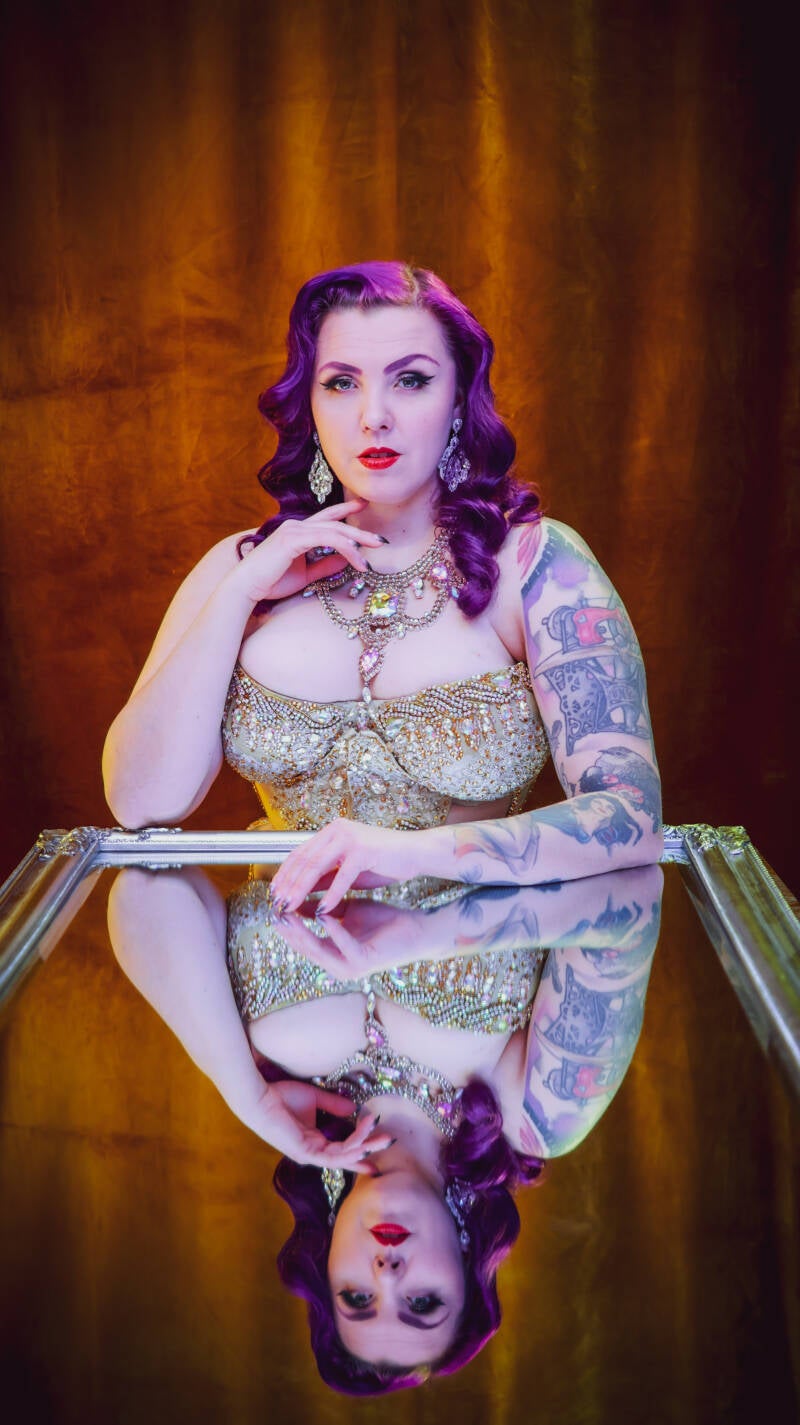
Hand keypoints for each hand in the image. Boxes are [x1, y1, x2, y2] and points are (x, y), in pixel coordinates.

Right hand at [229, 500, 387, 604]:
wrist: (246, 587)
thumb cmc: (271, 582)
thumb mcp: (306, 573)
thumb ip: (326, 565)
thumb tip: (348, 559)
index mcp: (298, 532)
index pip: (326, 518)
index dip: (345, 510)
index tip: (363, 506)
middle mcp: (296, 526)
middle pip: (334, 523)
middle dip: (359, 531)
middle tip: (381, 539)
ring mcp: (294, 530)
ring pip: (333, 530)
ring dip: (357, 540)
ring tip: (374, 551)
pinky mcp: (293, 539)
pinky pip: (326, 539)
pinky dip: (344, 546)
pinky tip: (357, 557)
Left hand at [244, 1079, 391, 1167]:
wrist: (260, 1097)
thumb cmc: (281, 1097)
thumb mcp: (314, 1099)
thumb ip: (334, 1105)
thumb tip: (354, 1108)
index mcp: (313, 1142)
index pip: (341, 1151)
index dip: (359, 1153)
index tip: (377, 1154)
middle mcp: (313, 1152)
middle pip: (347, 1156)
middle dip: (369, 1150)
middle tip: (389, 1143)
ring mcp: (309, 1154)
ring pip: (344, 1156)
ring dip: (364, 1145)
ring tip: (382, 1135)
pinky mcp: (306, 1151)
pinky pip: (335, 1153)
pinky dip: (352, 1145)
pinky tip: (364, 1136)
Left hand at [269, 818, 427, 912]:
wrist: (416, 852)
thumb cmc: (384, 861)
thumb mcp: (347, 871)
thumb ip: (324, 877)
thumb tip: (299, 891)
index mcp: (331, 831)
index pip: (299, 853)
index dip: (284, 875)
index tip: (273, 894)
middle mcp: (337, 830)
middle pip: (303, 859)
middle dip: (288, 885)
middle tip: (276, 905)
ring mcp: (350, 838)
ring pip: (317, 866)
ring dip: (301, 890)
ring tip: (291, 908)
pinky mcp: (364, 850)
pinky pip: (342, 875)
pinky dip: (332, 894)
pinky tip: (323, 909)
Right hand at [271, 900, 425, 980]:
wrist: (416, 929)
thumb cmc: (383, 921)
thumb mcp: (346, 911)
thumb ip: (322, 909)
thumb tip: (295, 898)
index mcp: (331, 954)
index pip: (300, 940)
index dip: (286, 922)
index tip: (273, 903)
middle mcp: (337, 965)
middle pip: (304, 947)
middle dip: (288, 928)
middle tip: (274, 909)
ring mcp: (350, 967)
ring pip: (319, 950)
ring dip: (303, 931)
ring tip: (290, 912)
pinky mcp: (365, 962)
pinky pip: (344, 946)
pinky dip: (333, 931)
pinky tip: (324, 916)